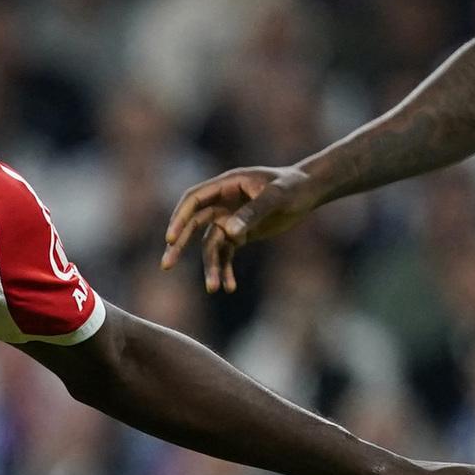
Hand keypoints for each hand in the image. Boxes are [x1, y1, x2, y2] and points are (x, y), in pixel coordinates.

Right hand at [161, 166, 324, 293]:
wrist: (308, 191)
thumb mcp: (277, 197)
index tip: (172, 239)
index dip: (179, 218)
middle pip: (193, 224)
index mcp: (226, 185)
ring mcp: (229, 218)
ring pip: (210, 245)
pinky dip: (227, 269)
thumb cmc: (293, 186)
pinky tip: (230, 287)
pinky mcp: (239, 233)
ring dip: (211, 267)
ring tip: (213, 288)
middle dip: (180, 246)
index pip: (194, 200)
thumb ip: (253, 212)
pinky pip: (227, 254)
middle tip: (166, 264)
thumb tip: (229, 233)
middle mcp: (222, 202)